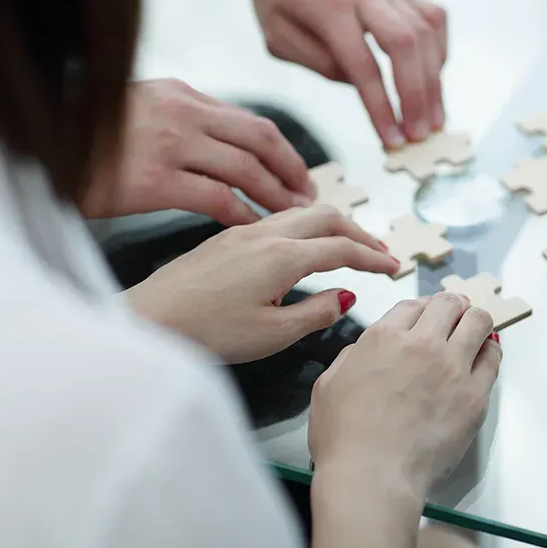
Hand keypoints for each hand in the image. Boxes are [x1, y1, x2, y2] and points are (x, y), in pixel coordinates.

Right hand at [82, 79, 313, 224]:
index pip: (247, 120)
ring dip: (276, 193)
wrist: (35, 146)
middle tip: (308, 193)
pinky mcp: (155, 180)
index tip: (295, 169)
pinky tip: (256, 228)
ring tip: (292, 213)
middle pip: (260, 138)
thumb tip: (217, 144)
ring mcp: (170, 144)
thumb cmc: (83, 137)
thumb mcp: (137, 110)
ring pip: (246, 168)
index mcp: (179, 93)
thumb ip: (179, 121)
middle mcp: (180, 112)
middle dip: (292, 168)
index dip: (280, 149)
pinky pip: (218, 198)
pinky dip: (244, 214)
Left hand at [125, 205, 398, 362]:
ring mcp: (244, 232)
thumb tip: (344, 296)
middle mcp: (266, 234)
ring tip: (349, 245)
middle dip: (359, 231)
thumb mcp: (273, 334)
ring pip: (301, 213)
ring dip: (333, 224)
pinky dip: (305, 227)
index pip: (343, 248)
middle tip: (380, 252)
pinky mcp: (226, 238)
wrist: (151, 320)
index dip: (374, 257)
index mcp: (283, 257)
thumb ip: (316, 312)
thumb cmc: (207, 332)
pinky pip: (279, 219)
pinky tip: (304, 246)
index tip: (395, 267)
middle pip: (327, 216)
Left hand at [217, 0, 446, 148]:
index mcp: (328, 7)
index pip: (363, 65)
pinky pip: (432, 18)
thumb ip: (319, 63)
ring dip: (434, 81)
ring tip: (433, 119)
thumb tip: (363, 86)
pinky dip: (439, 51)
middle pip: (406, 44)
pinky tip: (433, 79)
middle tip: (420, 134)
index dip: (382, 107)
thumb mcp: (278, 38)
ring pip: (425, 31)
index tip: (392, 140)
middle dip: (417, 95)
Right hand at [308, 293, 500, 498]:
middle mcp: (422, 343)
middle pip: (450, 304)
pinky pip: (493, 358)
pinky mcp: (475, 395)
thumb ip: (352, 356)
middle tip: (453, 318)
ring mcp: (453, 368)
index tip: (427, 316)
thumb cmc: (344, 439)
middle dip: (452, 307)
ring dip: (476, 322)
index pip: (413, 304)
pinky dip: (490, 351)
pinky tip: (485, 356)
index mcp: (383, 336)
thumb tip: (367, 349)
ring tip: (474, 331)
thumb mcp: (328, 385)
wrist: (371, 477)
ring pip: (478, 321)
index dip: (422, 308)